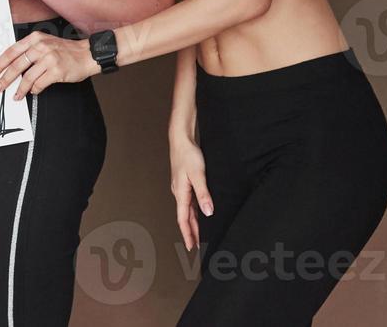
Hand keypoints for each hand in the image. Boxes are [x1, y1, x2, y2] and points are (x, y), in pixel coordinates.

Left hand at [0, 30, 96, 99]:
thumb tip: (10, 66)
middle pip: (16, 65)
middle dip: (4, 79)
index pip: (11, 52)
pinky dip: (34, 90)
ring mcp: (49, 58)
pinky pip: (39, 84)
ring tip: (15, 96)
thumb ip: (29, 51)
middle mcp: (41, 46)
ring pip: (27, 77)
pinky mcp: (57, 71)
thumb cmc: (65, 51)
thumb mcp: (45, 43)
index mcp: (35, 38)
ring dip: (19, 89)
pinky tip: (33, 92)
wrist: (87, 54)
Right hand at [170, 136, 212, 251]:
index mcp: (180, 193)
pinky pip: (189, 202)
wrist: (181, 139)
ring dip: (193, 223)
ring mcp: (181, 187)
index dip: (188, 234)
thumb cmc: (188, 154)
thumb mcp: (198, 175)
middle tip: (198, 245)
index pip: (183, 219)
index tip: (191, 247)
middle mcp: (179, 192)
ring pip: (187, 210)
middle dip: (191, 232)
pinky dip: (194, 211)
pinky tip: (200, 213)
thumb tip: (208, 213)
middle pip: (185, 217)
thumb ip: (203, 195)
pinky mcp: (185, 182)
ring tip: (200, 233)